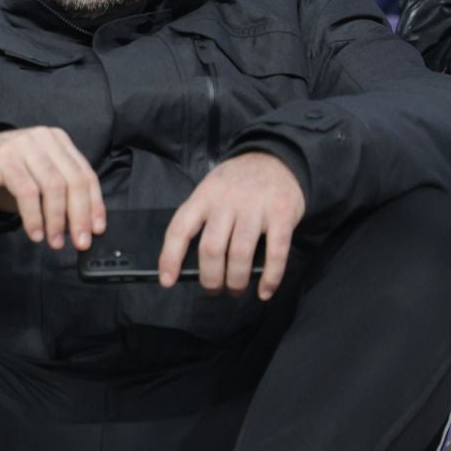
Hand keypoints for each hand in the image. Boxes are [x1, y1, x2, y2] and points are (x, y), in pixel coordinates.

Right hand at [0, 126, 105, 248]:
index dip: (95, 204)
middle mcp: (43, 139)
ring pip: (52, 186)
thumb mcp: (38, 182)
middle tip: (79, 242)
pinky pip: (26, 191)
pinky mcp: (3, 157)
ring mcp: (23, 145)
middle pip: (72, 180)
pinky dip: (34, 217)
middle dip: (79, 216)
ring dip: (56, 220)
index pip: (86, 174)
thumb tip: (82, 226)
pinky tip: (35, 233)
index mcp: (58, 141)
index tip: (97, 230)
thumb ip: (60, 196)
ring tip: (53, 242)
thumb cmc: (3, 175)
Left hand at [158, 152, 305, 299]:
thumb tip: (194, 262)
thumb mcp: (212, 189)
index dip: (170, 257)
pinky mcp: (282, 214)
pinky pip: (276, 253)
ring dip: (236, 280)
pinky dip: (270, 277)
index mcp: (204, 196)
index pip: (180, 228)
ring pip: (240, 254)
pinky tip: (264, 291)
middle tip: (213, 290)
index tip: (167, 281)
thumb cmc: (237, 183)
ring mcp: (256, 207)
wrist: (276, 158)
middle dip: (210, 278)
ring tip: (235, 290)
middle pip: (211, 248)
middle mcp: (227, 201)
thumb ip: (204, 218)